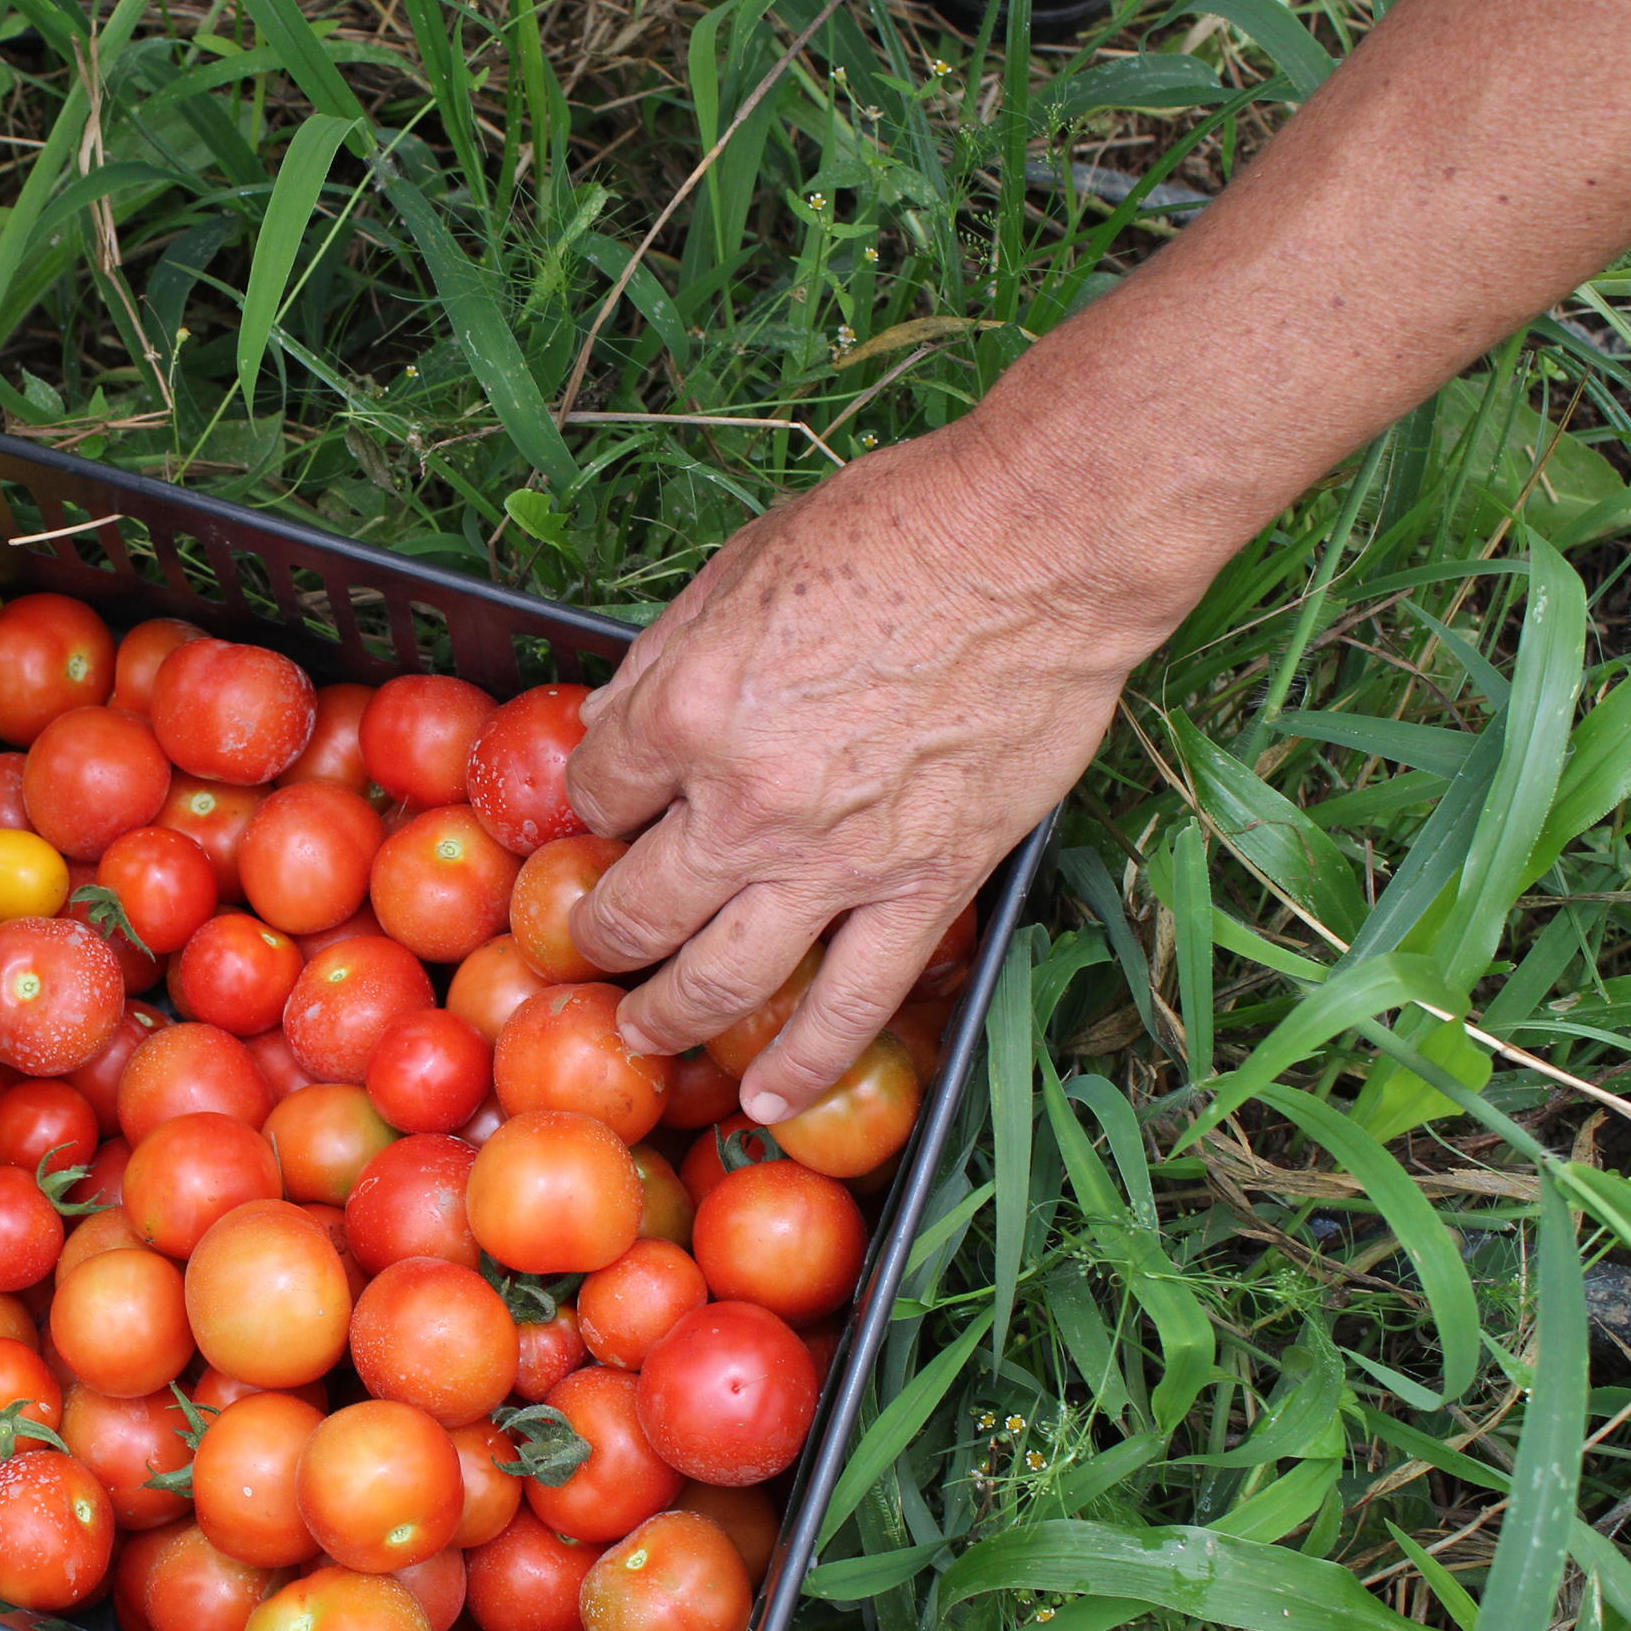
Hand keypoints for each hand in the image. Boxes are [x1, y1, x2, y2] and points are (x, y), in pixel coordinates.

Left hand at [563, 422, 1201, 1121]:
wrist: (1041, 547)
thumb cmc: (895, 529)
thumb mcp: (741, 567)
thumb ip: (665, 657)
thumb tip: (608, 725)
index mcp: (687, 713)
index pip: (596, 791)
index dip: (594, 804)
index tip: (610, 809)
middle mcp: (744, 805)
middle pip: (636, 905)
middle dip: (599, 935)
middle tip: (589, 949)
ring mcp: (835, 860)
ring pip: (721, 980)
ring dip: (665, 1018)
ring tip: (640, 1034)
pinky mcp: (925, 887)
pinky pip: (852, 1003)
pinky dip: (804, 1064)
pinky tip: (765, 1101)